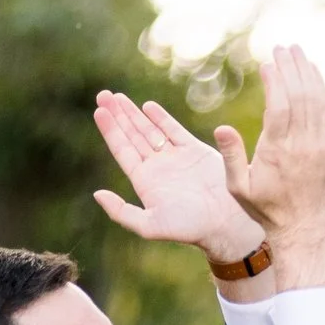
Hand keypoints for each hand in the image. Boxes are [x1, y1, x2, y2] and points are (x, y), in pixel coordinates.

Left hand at [91, 91, 265, 263]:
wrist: (227, 223)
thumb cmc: (190, 228)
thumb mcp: (150, 226)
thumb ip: (122, 213)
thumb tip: (97, 194)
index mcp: (145, 181)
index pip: (122, 150)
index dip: (110, 130)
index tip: (99, 111)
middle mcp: (158, 167)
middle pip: (132, 135)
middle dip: (117, 116)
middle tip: (102, 95)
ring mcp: (176, 158)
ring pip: (150, 129)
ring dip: (134, 113)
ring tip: (117, 97)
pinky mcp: (196, 152)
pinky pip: (174, 130)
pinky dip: (161, 118)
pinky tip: (147, 106)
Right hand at [217, 46, 324, 287]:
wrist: (305, 229)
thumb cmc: (266, 209)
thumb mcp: (239, 189)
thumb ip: (231, 157)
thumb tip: (221, 127)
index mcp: (279, 152)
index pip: (280, 107)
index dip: (275, 83)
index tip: (267, 63)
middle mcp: (304, 146)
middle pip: (301, 98)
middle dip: (292, 70)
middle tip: (282, 48)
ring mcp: (322, 147)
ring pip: (317, 103)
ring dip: (307, 75)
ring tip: (298, 53)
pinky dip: (320, 92)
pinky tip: (313, 76)